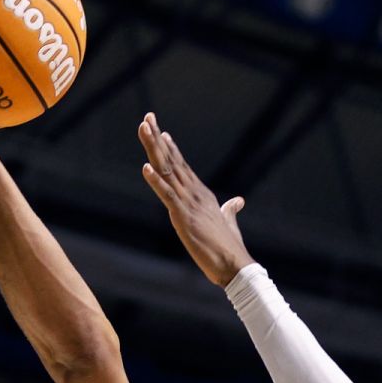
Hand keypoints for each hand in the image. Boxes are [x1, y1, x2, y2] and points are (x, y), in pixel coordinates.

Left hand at [137, 112, 253, 285]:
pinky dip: (156, 181)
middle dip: (158, 139)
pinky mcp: (184, 218)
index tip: (162, 131)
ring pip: (167, 171)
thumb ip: (230, 209)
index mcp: (202, 195)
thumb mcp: (228, 223)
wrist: (236, 266)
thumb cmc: (230, 247)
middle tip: (147, 117)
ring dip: (154, 149)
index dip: (171, 149)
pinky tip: (145, 168)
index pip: (183, 167)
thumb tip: (237, 201)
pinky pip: (167, 196)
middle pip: (172, 161)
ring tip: (144, 128)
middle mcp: (195, 194)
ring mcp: (189, 204)